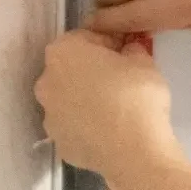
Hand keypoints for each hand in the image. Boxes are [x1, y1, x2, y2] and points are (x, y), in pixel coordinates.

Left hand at [35, 31, 183, 179]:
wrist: (133, 152)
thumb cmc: (136, 96)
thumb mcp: (144, 61)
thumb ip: (132, 49)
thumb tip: (127, 52)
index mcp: (63, 52)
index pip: (86, 38)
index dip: (109, 43)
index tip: (126, 54)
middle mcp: (46, 81)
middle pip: (71, 69)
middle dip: (92, 72)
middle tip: (120, 81)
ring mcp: (49, 115)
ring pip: (69, 100)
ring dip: (86, 100)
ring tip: (115, 110)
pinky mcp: (58, 142)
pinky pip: (74, 127)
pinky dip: (87, 126)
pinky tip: (109, 131)